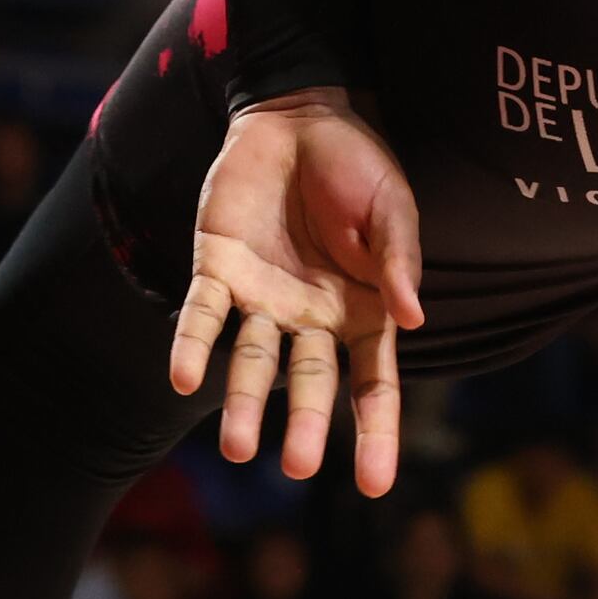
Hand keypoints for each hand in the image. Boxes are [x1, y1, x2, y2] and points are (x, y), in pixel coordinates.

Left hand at [174, 95, 423, 493]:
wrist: (300, 114)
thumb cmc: (358, 165)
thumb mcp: (393, 207)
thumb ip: (398, 262)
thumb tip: (414, 319)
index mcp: (363, 311)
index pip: (373, 384)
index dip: (377, 433)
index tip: (378, 484)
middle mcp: (311, 318)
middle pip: (312, 383)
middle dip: (307, 425)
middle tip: (299, 467)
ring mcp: (262, 298)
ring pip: (252, 361)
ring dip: (245, 403)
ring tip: (238, 448)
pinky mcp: (217, 269)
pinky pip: (202, 315)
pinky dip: (191, 345)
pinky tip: (183, 377)